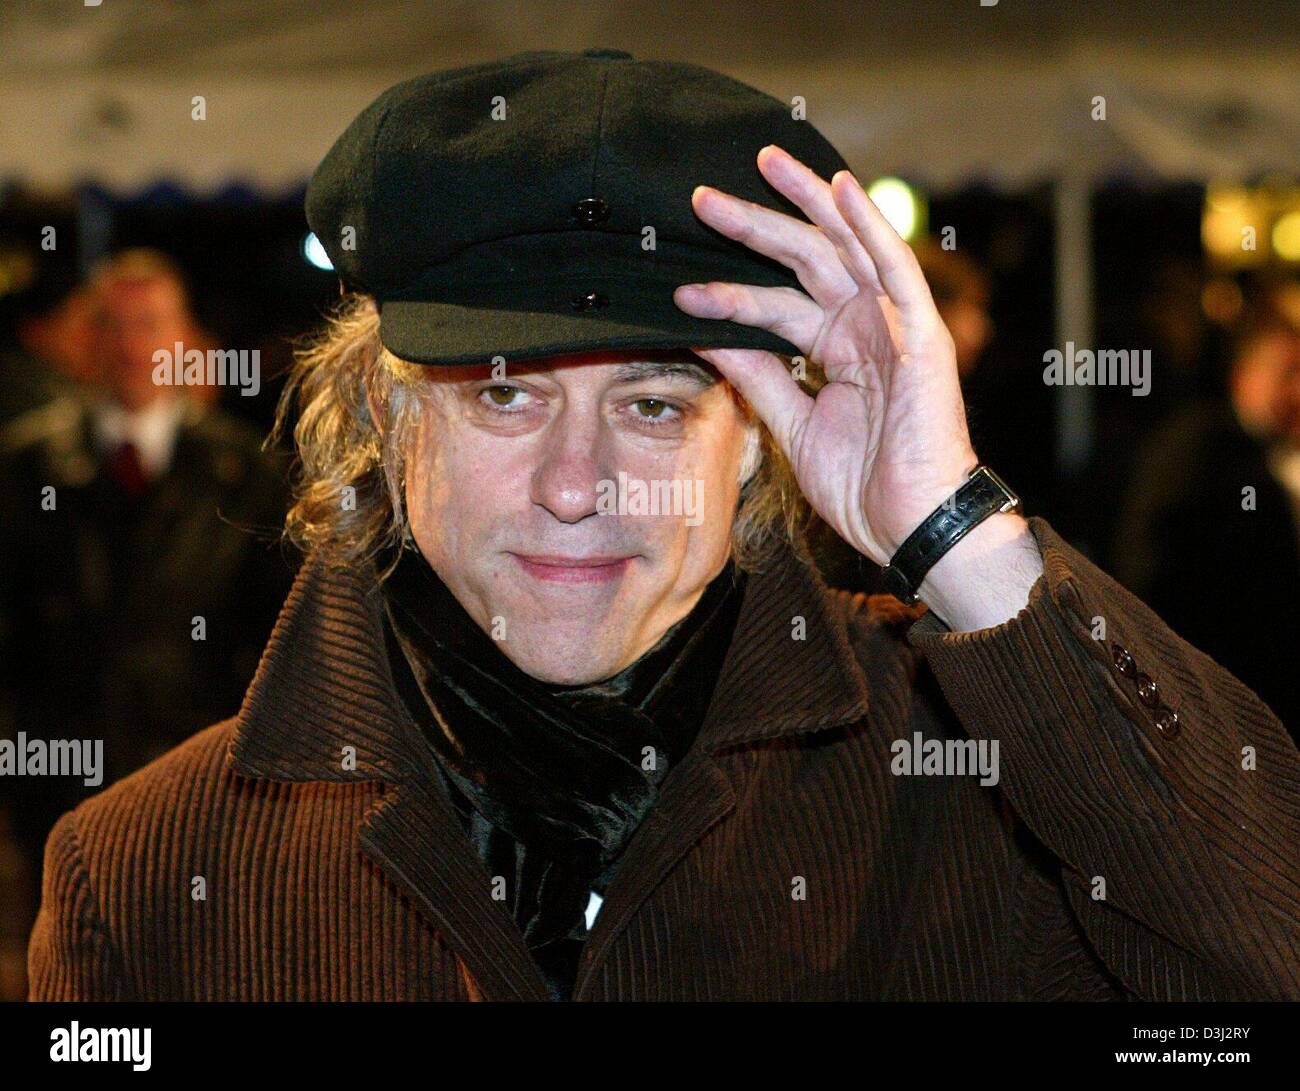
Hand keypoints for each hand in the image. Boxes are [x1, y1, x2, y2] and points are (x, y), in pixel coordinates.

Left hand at [674, 144, 979, 565]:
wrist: (911, 527)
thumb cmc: (863, 487)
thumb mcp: (793, 424)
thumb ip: (758, 376)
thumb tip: (708, 338)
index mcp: (838, 348)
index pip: (777, 302)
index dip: (729, 290)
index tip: (677, 284)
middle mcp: (864, 327)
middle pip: (804, 260)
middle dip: (754, 226)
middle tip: (701, 199)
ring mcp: (894, 326)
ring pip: (844, 248)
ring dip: (804, 205)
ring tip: (763, 164)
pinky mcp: (920, 334)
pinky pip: (894, 270)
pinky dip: (869, 228)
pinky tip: (840, 188)